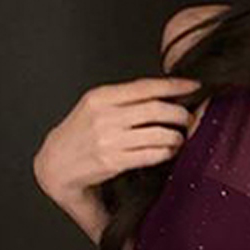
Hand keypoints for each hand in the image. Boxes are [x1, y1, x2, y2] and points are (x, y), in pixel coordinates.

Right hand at [32, 73, 201, 201]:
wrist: (55, 164)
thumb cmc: (79, 134)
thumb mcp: (95, 107)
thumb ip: (124, 99)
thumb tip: (163, 93)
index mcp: (101, 96)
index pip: (146, 86)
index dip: (174, 86)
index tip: (193, 86)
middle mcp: (105, 115)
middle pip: (157, 109)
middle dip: (180, 114)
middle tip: (189, 118)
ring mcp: (109, 139)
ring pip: (159, 132)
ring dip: (176, 136)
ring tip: (179, 138)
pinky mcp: (113, 161)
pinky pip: (152, 153)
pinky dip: (167, 151)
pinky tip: (168, 151)